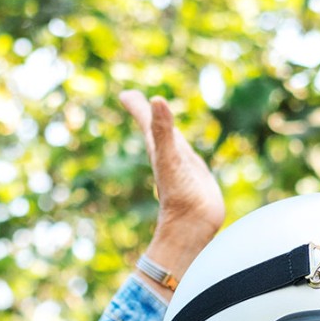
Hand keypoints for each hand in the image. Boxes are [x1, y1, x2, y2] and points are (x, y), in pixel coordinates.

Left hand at [119, 90, 224, 295]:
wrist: (192, 226)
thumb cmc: (179, 195)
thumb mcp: (170, 158)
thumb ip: (162, 130)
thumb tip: (156, 100)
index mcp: (158, 147)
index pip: (144, 120)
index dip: (136, 105)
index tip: (125, 94)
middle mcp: (167, 154)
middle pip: (153, 127)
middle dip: (145, 112)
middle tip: (134, 99)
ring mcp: (180, 165)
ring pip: (169, 140)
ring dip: (163, 128)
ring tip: (158, 118)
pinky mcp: (194, 175)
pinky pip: (186, 154)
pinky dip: (183, 146)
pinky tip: (183, 149)